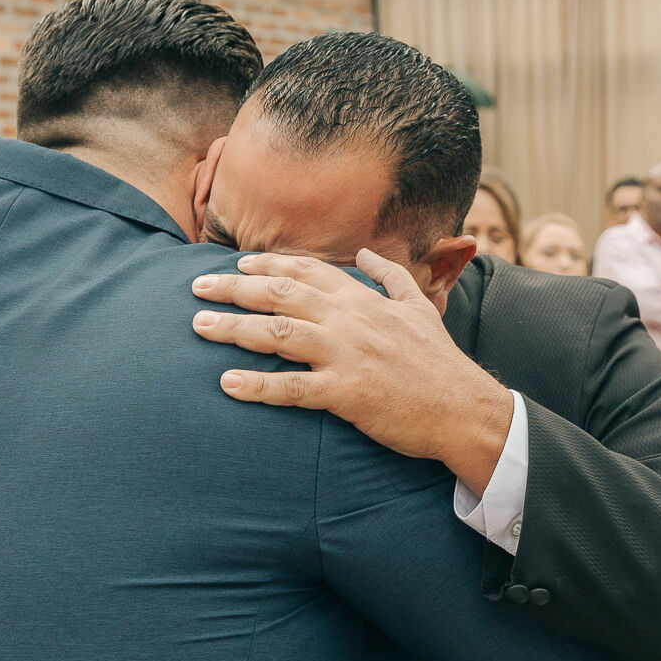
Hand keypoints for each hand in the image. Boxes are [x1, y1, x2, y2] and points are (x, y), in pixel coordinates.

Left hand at [191, 250, 513, 494]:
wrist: (463, 407)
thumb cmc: (440, 361)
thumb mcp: (420, 307)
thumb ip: (391, 277)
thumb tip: (367, 254)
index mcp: (363, 299)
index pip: (306, 269)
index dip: (267, 263)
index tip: (237, 262)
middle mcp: (349, 320)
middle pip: (279, 293)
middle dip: (234, 287)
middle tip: (197, 287)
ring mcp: (346, 355)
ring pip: (278, 332)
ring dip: (233, 328)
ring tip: (198, 327)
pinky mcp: (346, 393)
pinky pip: (292, 388)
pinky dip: (258, 385)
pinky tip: (228, 383)